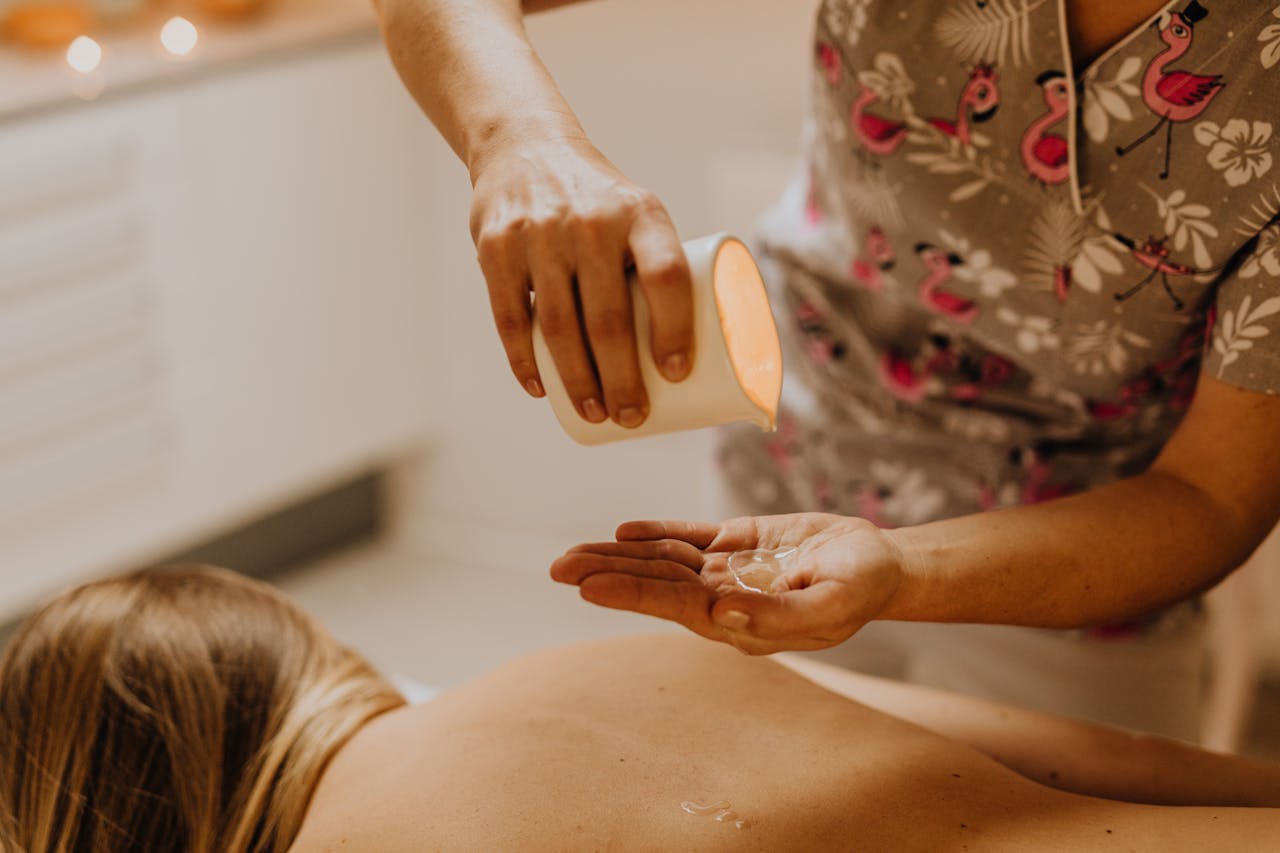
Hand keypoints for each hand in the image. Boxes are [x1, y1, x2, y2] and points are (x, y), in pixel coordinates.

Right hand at [469, 137, 693, 427]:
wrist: (524, 147)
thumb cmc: (598, 204)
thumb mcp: (635, 213)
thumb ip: (654, 268)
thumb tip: (687, 357)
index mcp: (640, 214)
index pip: (666, 276)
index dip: (675, 329)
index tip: (678, 373)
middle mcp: (591, 222)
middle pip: (609, 318)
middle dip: (622, 380)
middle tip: (632, 415)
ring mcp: (540, 234)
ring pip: (561, 327)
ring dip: (578, 381)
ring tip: (596, 413)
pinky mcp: (498, 247)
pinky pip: (510, 318)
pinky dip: (524, 361)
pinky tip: (540, 389)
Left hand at [550, 513, 904, 654]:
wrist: (882, 564)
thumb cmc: (861, 589)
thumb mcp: (829, 606)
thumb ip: (776, 618)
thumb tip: (718, 617)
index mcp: (739, 621)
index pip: (673, 604)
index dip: (630, 592)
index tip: (586, 584)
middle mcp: (723, 598)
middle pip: (655, 583)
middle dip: (606, 574)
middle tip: (557, 567)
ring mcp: (727, 570)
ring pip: (663, 560)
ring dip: (618, 555)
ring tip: (572, 553)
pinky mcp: (737, 543)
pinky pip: (689, 536)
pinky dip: (656, 532)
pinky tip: (624, 531)